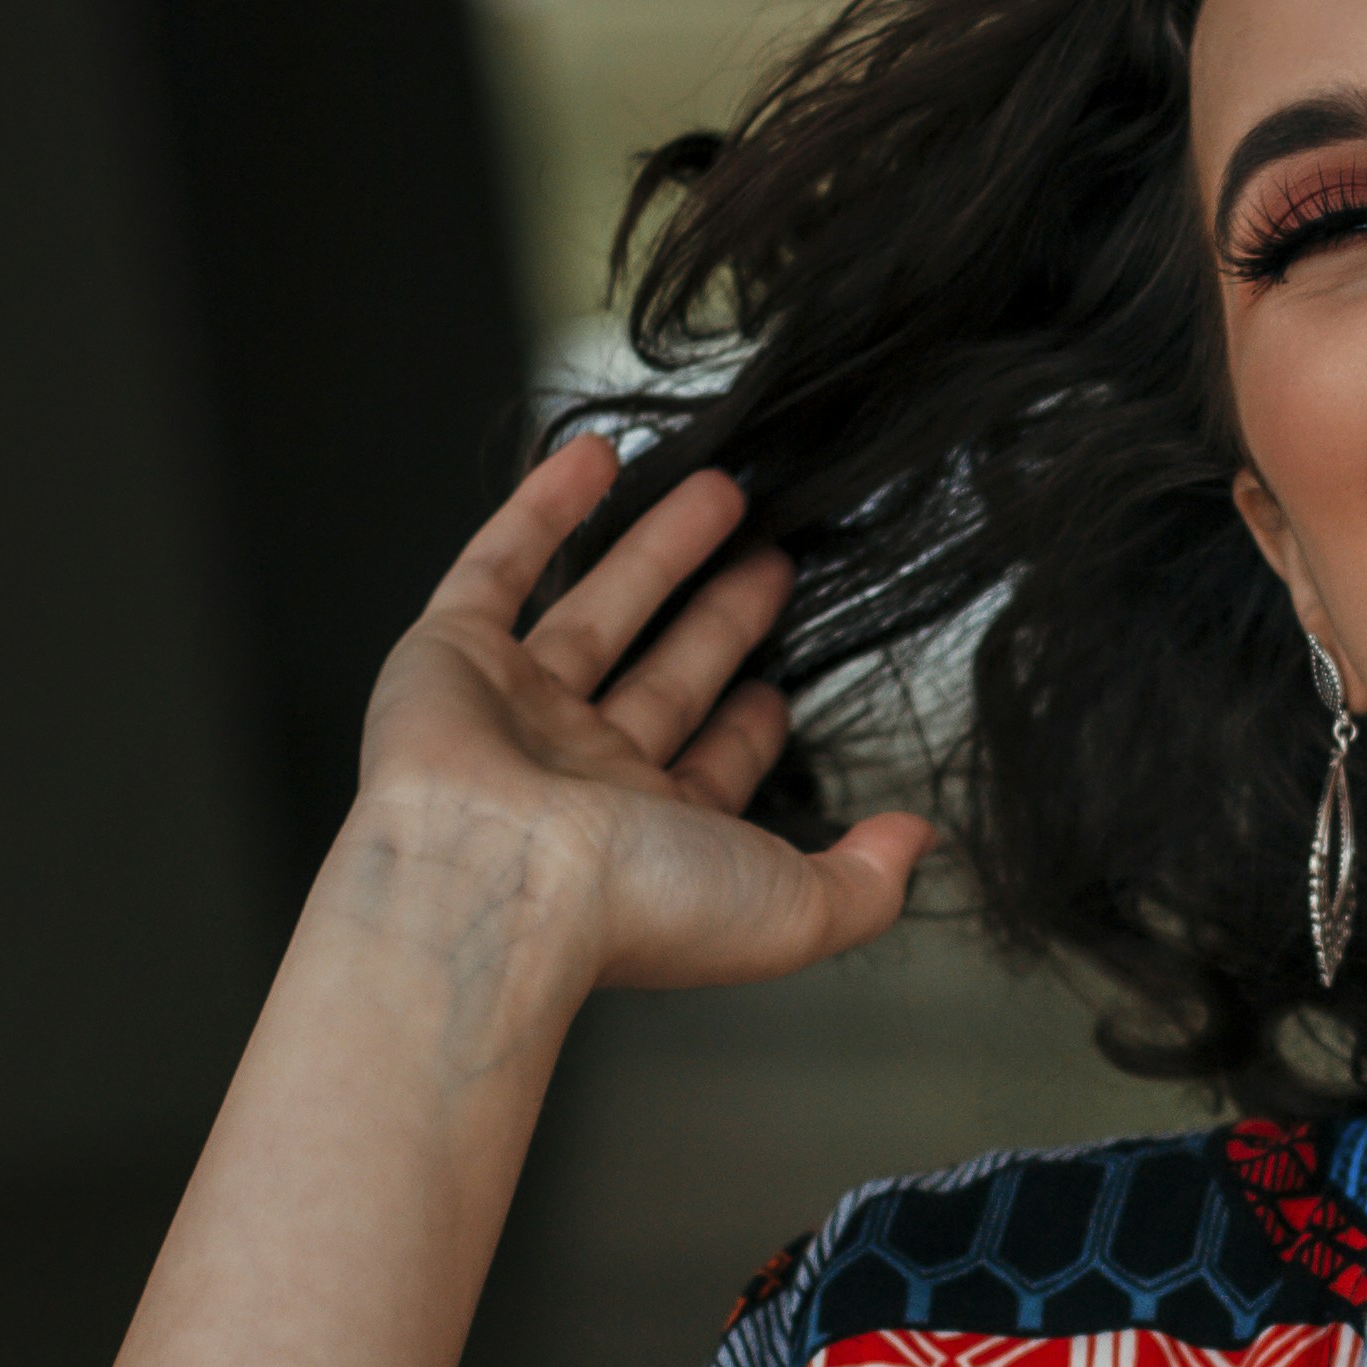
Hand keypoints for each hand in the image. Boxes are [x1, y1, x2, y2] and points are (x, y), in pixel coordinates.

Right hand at [338, 434, 931, 995]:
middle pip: (666, 677)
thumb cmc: (631, 904)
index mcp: (652, 837)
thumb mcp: (794, 909)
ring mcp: (514, 711)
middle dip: (721, 619)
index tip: (780, 688)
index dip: (748, 728)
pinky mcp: (449, 653)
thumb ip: (865, 881)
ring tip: (720, 491)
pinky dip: (543, 510)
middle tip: (774, 560)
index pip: (712, 768)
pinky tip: (595, 457)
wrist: (493, 883)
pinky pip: (498, 567)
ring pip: (598, 612)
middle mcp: (581, 776)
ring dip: (658, 551)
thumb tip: (916, 843)